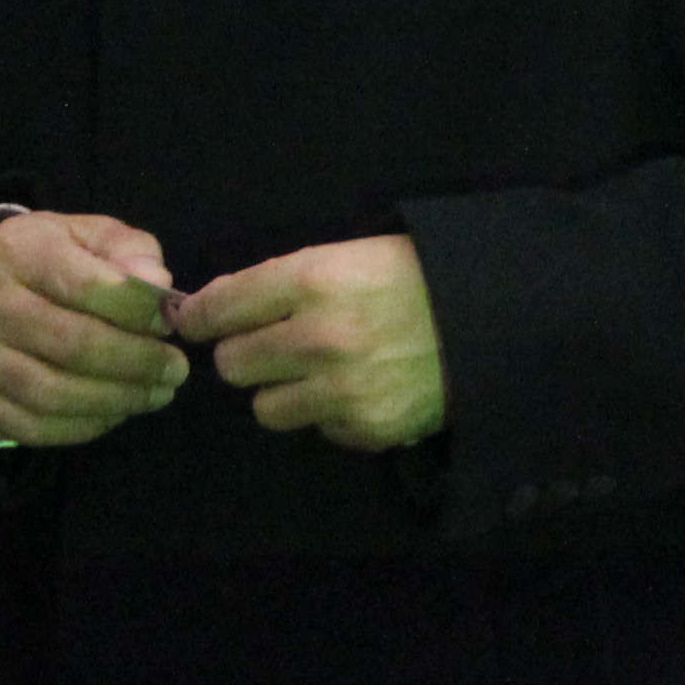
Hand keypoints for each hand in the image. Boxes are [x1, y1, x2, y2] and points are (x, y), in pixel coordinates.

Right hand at [0, 210, 186, 448]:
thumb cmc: (44, 260)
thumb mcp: (87, 237)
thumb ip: (129, 252)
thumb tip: (158, 286)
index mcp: (17, 251)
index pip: (86, 285)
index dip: (138, 310)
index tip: (170, 323)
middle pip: (73, 345)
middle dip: (136, 362)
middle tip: (175, 370)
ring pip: (53, 393)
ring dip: (117, 400)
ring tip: (155, 393)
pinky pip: (34, 426)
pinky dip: (85, 425)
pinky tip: (115, 411)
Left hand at [167, 235, 447, 450]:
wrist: (490, 321)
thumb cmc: (412, 278)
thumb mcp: (346, 257)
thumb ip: (278, 282)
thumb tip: (208, 308)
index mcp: (313, 281)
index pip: (221, 307)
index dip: (199, 316)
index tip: (194, 322)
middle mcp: (319, 338)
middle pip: (231, 364)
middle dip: (245, 354)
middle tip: (271, 345)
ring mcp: (341, 390)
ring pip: (264, 407)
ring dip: (280, 390)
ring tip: (314, 372)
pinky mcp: (365, 428)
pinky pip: (314, 428)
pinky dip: (326, 413)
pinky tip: (357, 388)